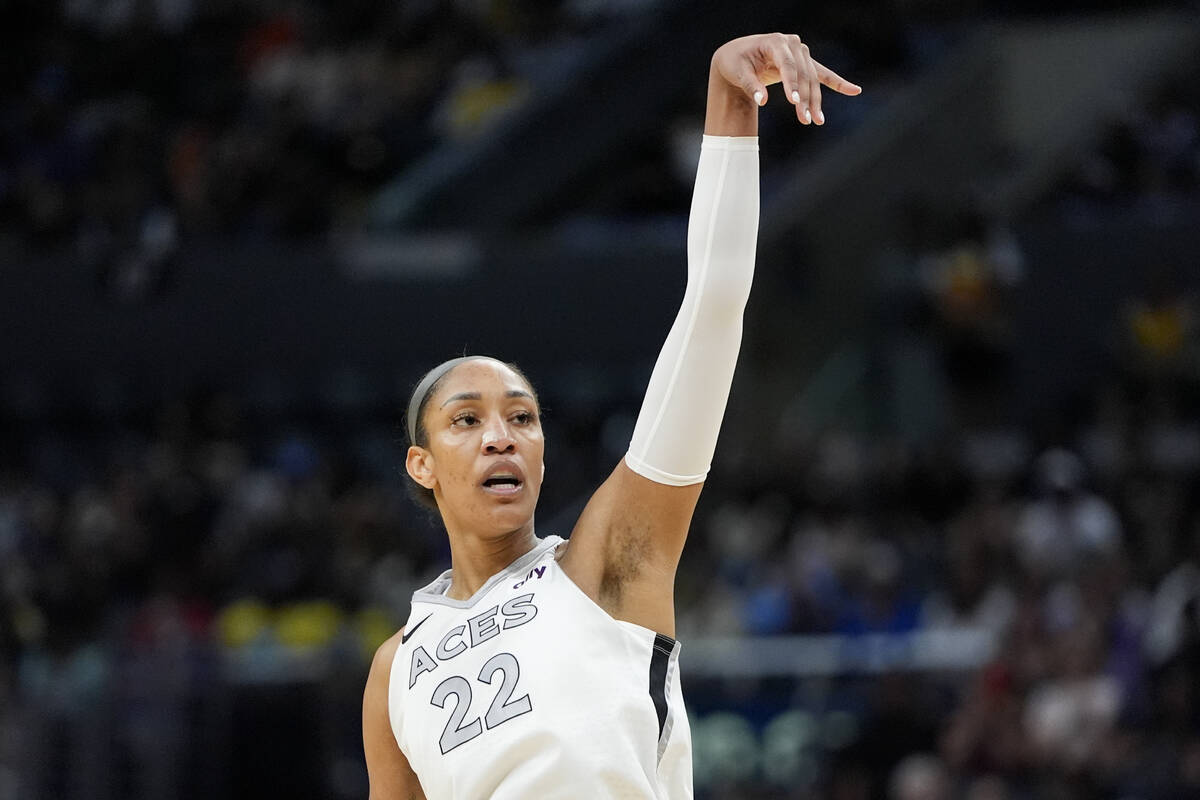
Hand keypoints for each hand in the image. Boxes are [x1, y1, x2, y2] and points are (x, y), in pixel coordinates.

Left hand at [711, 33, 860, 125]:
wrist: (737, 56)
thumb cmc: (735, 62)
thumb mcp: (738, 72)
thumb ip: (750, 86)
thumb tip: (762, 100)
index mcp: (776, 42)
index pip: (788, 65)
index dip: (792, 85)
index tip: (794, 103)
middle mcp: (793, 44)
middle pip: (803, 75)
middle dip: (805, 99)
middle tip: (805, 120)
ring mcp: (801, 52)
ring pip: (813, 79)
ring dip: (816, 101)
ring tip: (817, 121)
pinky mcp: (805, 63)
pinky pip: (823, 74)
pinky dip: (837, 83)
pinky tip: (854, 91)